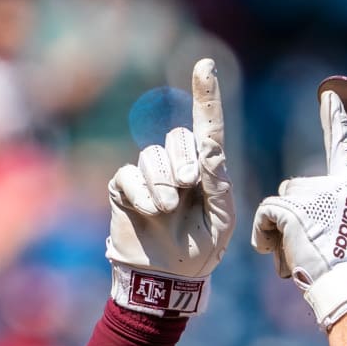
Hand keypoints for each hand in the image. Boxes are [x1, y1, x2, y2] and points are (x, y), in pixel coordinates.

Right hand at [106, 58, 234, 316]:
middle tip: (187, 187)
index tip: (205, 65)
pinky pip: (129, 174)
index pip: (207, 128)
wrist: (164, 280)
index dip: (206, 96)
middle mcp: (177, 167)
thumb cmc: (199, 251)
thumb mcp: (221, 221)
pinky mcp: (124, 188)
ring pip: (152, 154)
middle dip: (183, 161)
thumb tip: (209, 150)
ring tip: (167, 209)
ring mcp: (149, 176)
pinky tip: (150, 211)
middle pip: (178, 137)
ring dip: (162, 182)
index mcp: (205, 172)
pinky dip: (142, 192)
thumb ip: (219, 184)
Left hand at [251, 90, 346, 329]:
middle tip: (307, 247)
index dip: (335, 121)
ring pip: (277, 205)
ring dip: (278, 231)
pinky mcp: (292, 209)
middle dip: (290, 217)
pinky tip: (275, 250)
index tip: (330, 95)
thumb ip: (333, 213)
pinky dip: (264, 235)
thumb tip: (308, 219)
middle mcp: (335, 185)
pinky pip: (265, 215)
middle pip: (293, 189)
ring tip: (297, 256)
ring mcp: (313, 195)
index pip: (342, 147)